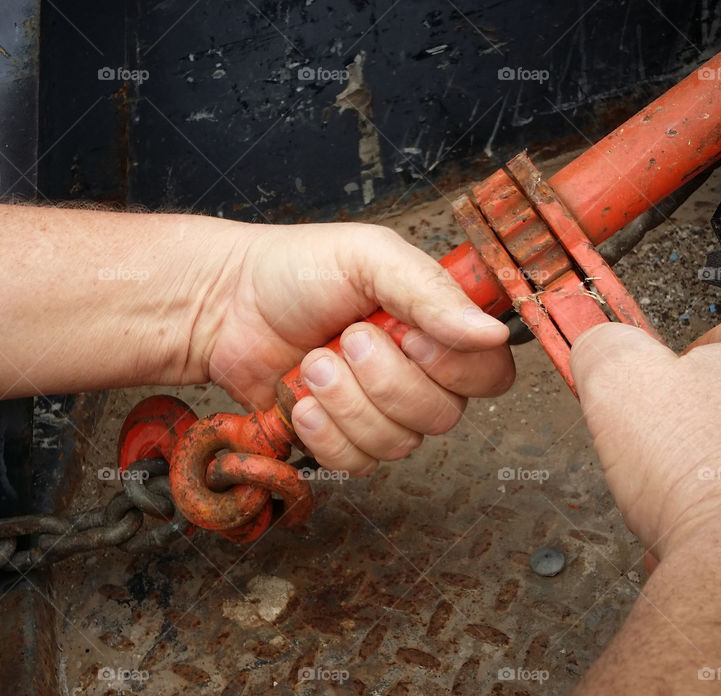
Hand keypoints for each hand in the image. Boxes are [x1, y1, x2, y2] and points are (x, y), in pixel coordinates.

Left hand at [203, 222, 513, 475]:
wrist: (227, 305)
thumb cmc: (297, 270)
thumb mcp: (368, 257)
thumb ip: (431, 292)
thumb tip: (492, 332)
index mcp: (435, 326)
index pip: (488, 373)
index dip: (455, 368)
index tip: (410, 338)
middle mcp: (416, 374)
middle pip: (442, 416)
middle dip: (385, 380)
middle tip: (346, 339)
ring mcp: (378, 411)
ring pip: (397, 444)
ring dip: (347, 403)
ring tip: (314, 363)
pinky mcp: (341, 440)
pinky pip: (356, 463)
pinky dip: (325, 433)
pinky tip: (302, 400)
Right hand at [570, 316, 720, 560]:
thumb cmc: (697, 468)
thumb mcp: (618, 378)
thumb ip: (604, 346)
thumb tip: (599, 346)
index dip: (675, 362)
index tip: (646, 388)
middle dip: (690, 427)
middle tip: (653, 449)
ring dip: (707, 478)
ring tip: (670, 501)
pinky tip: (698, 533)